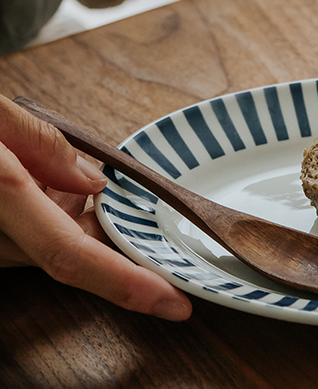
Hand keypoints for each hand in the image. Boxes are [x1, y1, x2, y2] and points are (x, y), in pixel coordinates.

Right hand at [0, 94, 190, 319]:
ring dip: (70, 221)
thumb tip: (90, 181)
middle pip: (60, 251)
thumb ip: (36, 141)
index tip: (172, 305)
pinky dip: (44, 216)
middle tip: (142, 225)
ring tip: (57, 180)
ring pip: (38, 246)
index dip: (124, 284)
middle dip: (105, 239)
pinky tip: (38, 185)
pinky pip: (17, 238)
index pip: (69, 253)